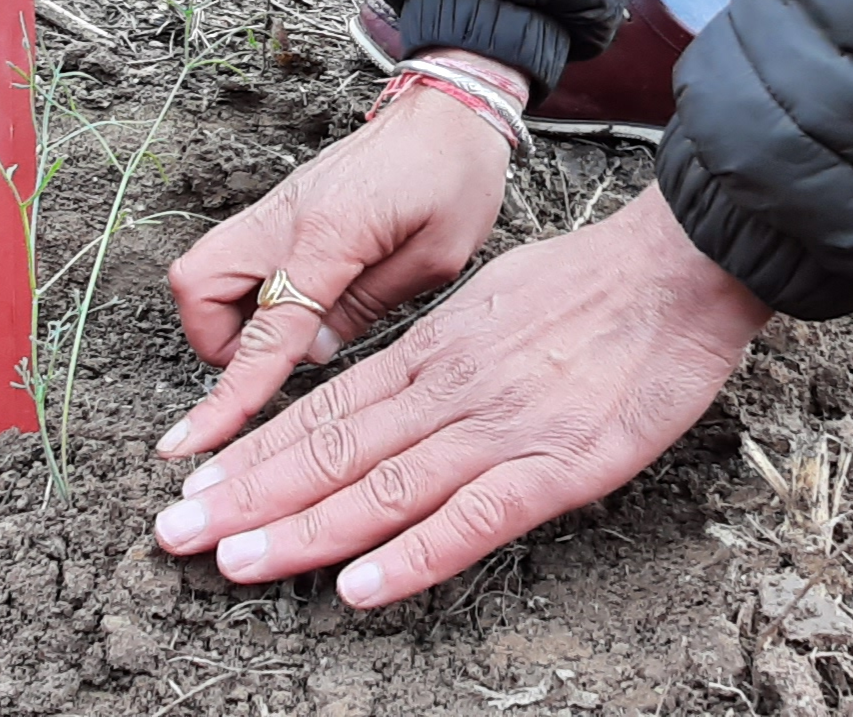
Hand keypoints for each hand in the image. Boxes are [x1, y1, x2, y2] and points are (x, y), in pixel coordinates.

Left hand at [151, 185, 770, 606]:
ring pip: (379, 487)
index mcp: (431, 354)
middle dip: (246, 495)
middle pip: (330, 450)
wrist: (678, 265)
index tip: (196, 480)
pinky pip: (470, 520)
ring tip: (231, 560)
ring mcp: (497, 429)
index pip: (324, 409)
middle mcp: (446, 392)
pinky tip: (356, 587)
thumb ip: (441, 358)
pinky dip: (410, 556)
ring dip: (299, 529)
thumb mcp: (492, 305)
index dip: (255, 451)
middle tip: (174, 531)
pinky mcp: (556, 467)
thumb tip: (399, 394)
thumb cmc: (592, 283)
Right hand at [157, 65, 514, 460]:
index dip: (235, 389)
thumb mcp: (432, 259)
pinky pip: (234, 256)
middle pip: (197, 286)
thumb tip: (308, 354)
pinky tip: (295, 307)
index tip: (198, 435)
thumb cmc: (452, 177)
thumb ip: (365, 309)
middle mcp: (283, 217)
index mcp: (328, 235)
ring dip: (223, 316)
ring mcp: (275, 208)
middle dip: (212, 340)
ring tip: (282, 338)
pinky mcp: (279, 207)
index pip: (267, 328)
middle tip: (264, 364)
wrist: (447, 110)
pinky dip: (245, 292)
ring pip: (204, 269)